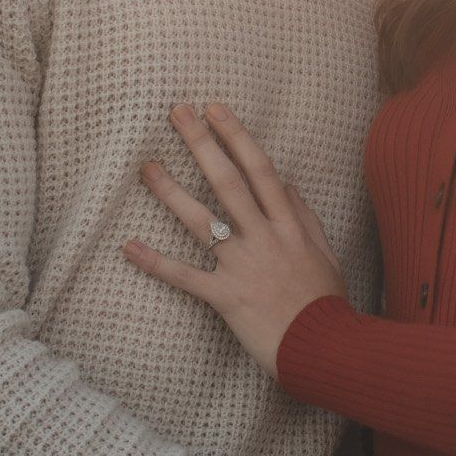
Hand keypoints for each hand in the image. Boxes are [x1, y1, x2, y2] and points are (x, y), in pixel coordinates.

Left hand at [123, 101, 341, 375]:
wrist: (324, 346)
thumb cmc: (325, 302)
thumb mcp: (324, 252)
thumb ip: (304, 216)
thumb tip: (284, 184)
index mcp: (288, 224)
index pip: (259, 169)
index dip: (236, 136)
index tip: (215, 110)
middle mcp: (263, 237)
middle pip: (227, 182)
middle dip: (201, 144)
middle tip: (177, 114)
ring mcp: (242, 265)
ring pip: (201, 221)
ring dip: (171, 192)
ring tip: (147, 167)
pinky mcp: (226, 296)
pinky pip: (185, 276)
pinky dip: (156, 262)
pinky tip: (129, 246)